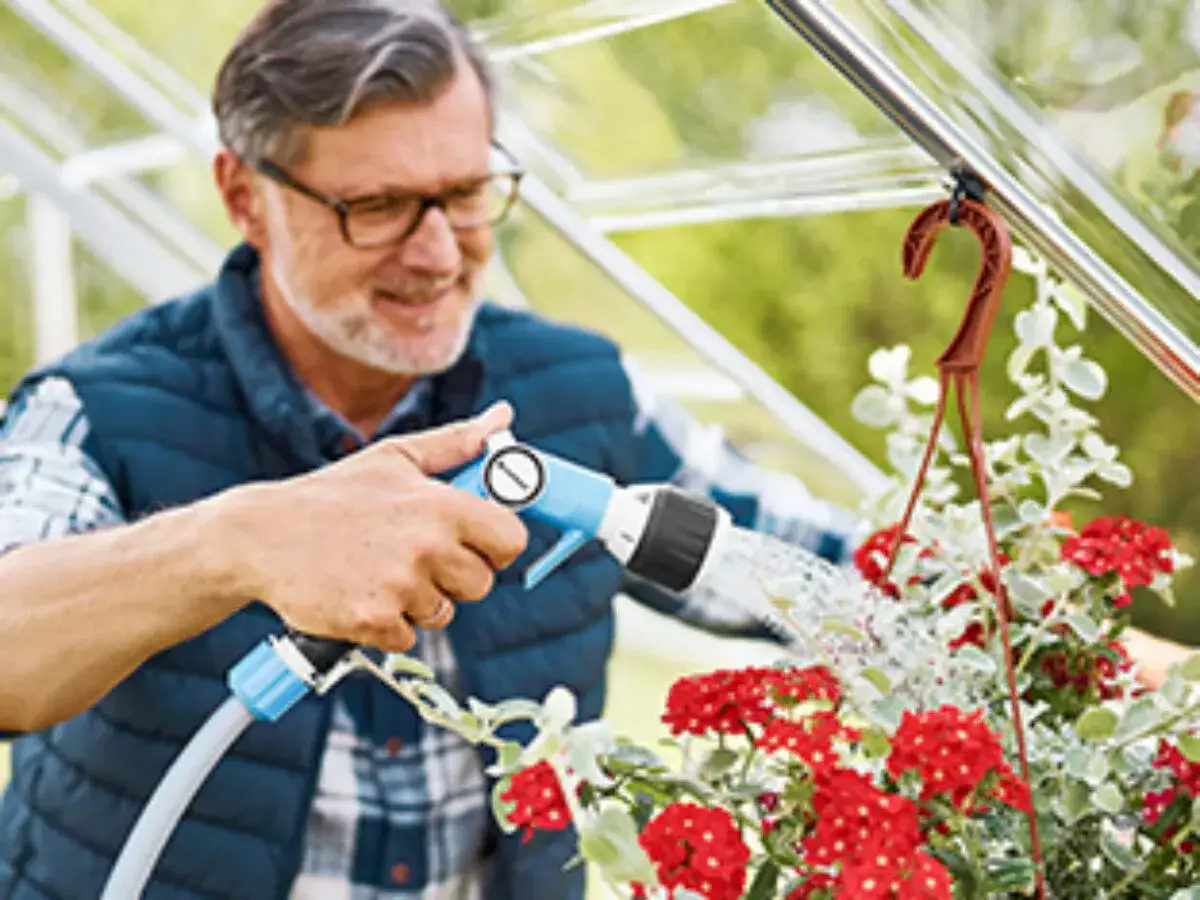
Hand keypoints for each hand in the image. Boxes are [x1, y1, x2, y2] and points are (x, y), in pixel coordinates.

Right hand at [217, 401, 527, 650]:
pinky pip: (407, 637)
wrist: (260, 537)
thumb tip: (504, 417)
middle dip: (454, 576)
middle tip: (412, 556)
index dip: (496, 544)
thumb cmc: (334, 495)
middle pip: (481, 583)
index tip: (475, 542)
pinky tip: (360, 594)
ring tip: (378, 571)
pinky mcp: (373, 622)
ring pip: (443, 613)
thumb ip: (456, 442)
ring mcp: (400, 587)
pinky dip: (386, 624)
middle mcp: (426, 546)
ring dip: (417, 601)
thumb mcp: (395, 458)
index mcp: (440, 504)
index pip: (511, 539)